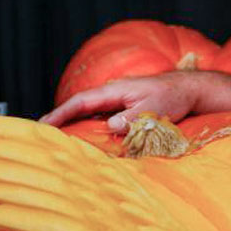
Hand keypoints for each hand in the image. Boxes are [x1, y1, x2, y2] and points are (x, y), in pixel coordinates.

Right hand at [39, 71, 201, 131]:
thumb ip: (131, 119)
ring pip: (90, 113)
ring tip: (56, 140)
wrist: (189, 89)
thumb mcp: (153, 110)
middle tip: (40, 136)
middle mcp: (113, 94)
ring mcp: (119, 101)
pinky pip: (102, 118)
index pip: (81, 101)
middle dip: (60, 119)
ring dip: (74, 124)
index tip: (42, 124)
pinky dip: (91, 126)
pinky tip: (85, 139)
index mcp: (115, 90)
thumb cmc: (172, 97)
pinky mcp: (126, 108)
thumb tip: (110, 126)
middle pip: (80, 107)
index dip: (60, 113)